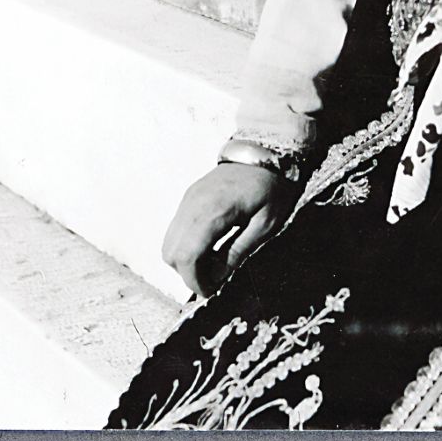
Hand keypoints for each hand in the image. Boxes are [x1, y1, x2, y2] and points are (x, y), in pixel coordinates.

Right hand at [162, 162, 298, 296]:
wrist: (265, 149)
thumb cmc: (272, 187)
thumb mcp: (266, 224)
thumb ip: (238, 252)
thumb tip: (217, 279)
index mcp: (214, 211)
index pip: (187, 256)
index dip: (195, 281)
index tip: (212, 291)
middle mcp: (193, 204)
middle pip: (171, 253)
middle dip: (188, 273)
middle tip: (214, 277)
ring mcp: (188, 199)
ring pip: (169, 242)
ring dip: (185, 260)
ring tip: (213, 261)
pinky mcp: (189, 196)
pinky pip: (175, 229)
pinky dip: (185, 244)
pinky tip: (209, 245)